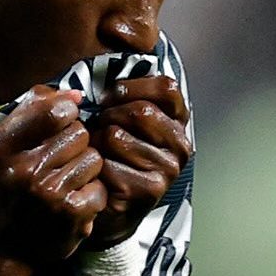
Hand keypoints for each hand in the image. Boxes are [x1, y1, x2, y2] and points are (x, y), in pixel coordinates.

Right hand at [0, 85, 107, 265]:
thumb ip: (30, 113)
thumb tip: (76, 94)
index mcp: (2, 147)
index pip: (54, 110)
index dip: (66, 114)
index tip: (62, 124)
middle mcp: (24, 169)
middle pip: (79, 133)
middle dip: (75, 144)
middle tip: (60, 160)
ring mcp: (49, 193)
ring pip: (93, 158)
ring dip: (85, 169)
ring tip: (66, 181)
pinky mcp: (70, 215)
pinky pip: (99, 188)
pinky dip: (90, 196)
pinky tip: (72, 202)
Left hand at [86, 75, 191, 248]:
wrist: (108, 206)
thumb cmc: (111, 153)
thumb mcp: (123, 118)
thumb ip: (125, 94)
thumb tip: (109, 69)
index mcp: (178, 122)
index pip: (167, 88)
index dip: (132, 86)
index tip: (109, 97)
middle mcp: (181, 145)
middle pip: (140, 111)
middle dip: (108, 115)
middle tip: (98, 129)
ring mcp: (168, 169)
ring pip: (117, 136)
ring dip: (97, 142)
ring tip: (98, 152)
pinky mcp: (149, 191)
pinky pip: (108, 163)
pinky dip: (94, 166)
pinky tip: (98, 174)